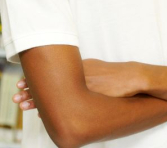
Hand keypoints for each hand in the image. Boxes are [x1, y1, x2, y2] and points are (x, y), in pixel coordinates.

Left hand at [13, 59, 144, 110]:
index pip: (57, 73)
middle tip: (17, 93)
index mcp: (83, 67)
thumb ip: (88, 72)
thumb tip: (77, 76)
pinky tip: (42, 111)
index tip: (23, 82)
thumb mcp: (101, 69)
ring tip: (22, 102)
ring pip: (56, 90)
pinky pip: (67, 100)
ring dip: (38, 97)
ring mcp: (84, 83)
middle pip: (53, 81)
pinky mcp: (90, 92)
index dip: (40, 79)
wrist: (136, 77)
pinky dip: (53, 105)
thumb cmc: (119, 76)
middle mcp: (80, 73)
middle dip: (33, 88)